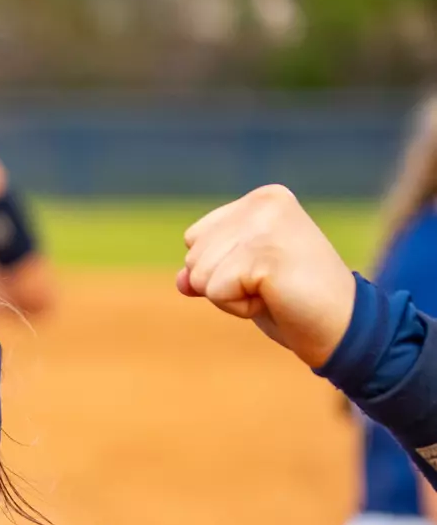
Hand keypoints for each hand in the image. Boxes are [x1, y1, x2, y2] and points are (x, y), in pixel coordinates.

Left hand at [178, 184, 356, 367]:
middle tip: (271, 285)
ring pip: (199, 275)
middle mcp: (263, 204)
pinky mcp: (263, 254)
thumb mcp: (243, 277)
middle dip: (223, 284)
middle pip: (192, 257)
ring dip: (231, 296)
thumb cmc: (293, 300)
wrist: (342, 325)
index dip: (221, 268)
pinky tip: (275, 299)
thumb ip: (207, 269)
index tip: (265, 273)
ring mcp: (265, 226)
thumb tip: (182, 280)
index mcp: (261, 199)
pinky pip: (214, 292)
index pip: (194, 238)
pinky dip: (239, 307)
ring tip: (274, 290)